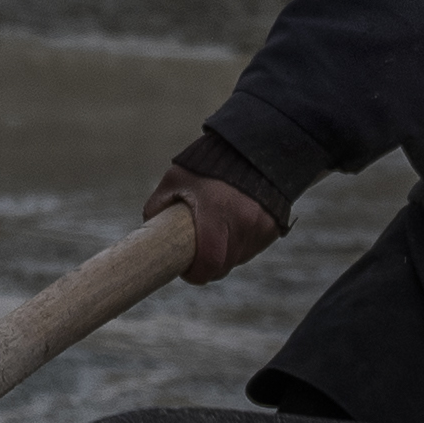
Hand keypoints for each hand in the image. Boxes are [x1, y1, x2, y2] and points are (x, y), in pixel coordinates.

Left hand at [150, 165, 280, 286]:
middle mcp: (244, 221)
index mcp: (216, 212)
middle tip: (198, 253)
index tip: (187, 270)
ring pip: (238, 258)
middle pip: (223, 265)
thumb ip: (157, 207)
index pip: (210, 263)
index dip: (196, 274)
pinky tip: (235, 225)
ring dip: (226, 254)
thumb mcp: (175, 179)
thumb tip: (149, 235)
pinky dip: (242, 244)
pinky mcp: (274, 227)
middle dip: (208, 265)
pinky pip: (253, 248)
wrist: (250, 149)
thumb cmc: (206, 165)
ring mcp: (262, 226)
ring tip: (217, 232)